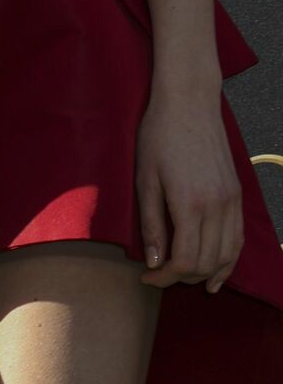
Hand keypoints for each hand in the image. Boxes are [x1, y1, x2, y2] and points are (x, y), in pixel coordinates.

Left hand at [135, 90, 242, 293]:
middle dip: (183, 278)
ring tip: (187, 280)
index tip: (146, 278)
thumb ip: (151, 224)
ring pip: (228, 254)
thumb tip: (154, 263)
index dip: (165, 278)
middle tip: (160, 276)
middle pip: (207, 262)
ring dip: (208, 272)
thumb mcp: (145, 180)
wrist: (189, 103)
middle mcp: (217, 206)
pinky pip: (238, 237)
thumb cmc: (159, 136)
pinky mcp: (237, 193)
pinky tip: (217, 269)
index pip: (184, 260)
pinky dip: (229, 258)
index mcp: (190, 204)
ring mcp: (232, 200)